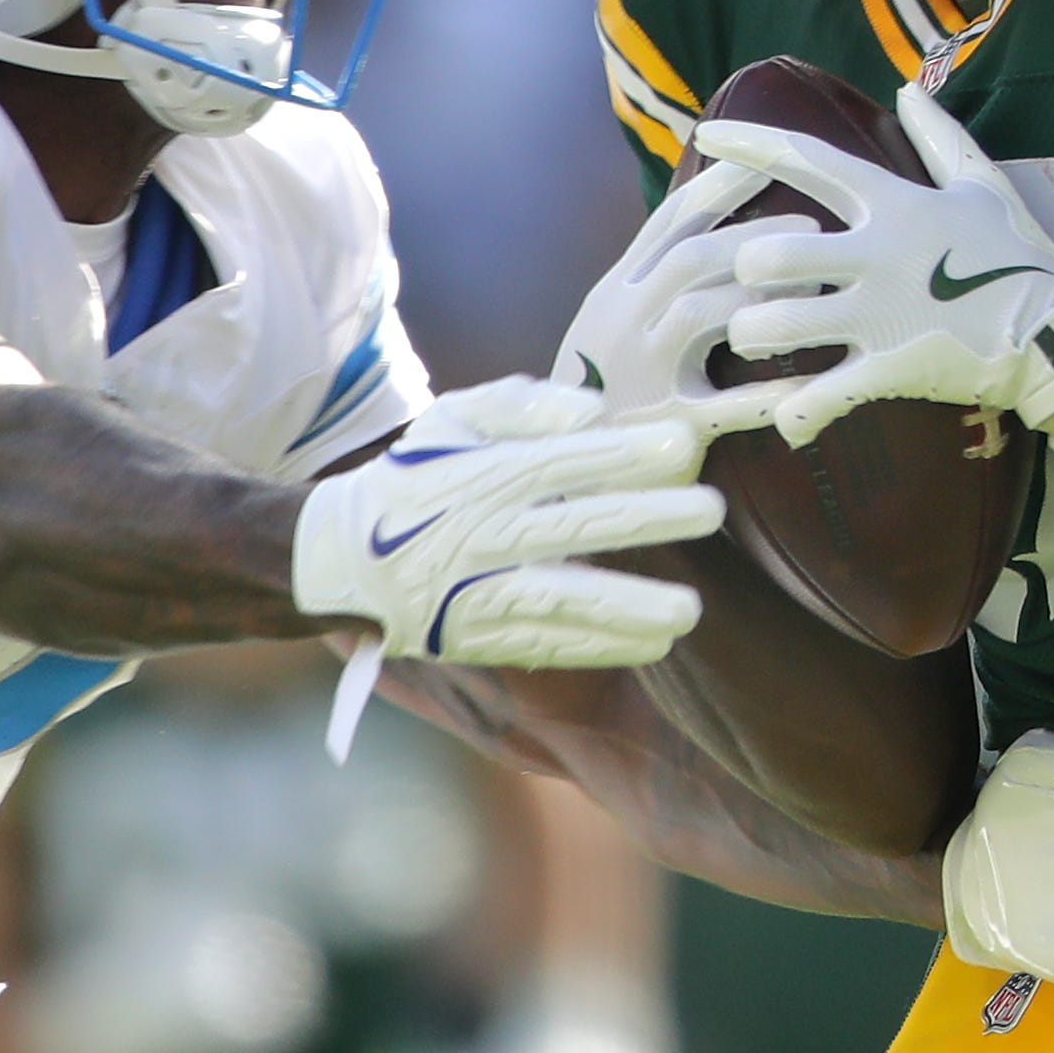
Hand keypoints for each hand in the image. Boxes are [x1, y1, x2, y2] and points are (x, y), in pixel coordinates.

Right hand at [293, 376, 724, 667]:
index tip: (684, 444)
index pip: (562, 461)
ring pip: (563, 601)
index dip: (623, 452)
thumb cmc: (417, 475)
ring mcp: (479, 593)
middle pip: (575, 526)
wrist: (341, 560)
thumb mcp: (454, 418)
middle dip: (648, 519)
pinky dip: (599, 647)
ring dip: (629, 607)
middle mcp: (483, 534)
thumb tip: (595, 409)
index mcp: (483, 475)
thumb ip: (524, 404)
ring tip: (690, 611)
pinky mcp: (479, 638)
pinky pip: (546, 646)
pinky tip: (653, 643)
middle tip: (712, 510)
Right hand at [551, 158, 812, 441]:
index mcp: (613, 294)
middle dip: (754, 237)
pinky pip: (723, 405)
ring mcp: (639, 376)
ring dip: (760, 295)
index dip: (716, 188)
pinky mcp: (663, 428)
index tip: (762, 160)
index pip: (668, 225)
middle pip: (690, 260)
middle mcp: (620, 324)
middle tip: (812, 225)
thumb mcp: (614, 328)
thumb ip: (654, 285)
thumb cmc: (603, 397)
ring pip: (697, 315)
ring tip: (814, 288)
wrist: (558, 477)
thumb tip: (717, 235)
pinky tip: (809, 382)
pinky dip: (767, 393)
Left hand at [698, 85, 1053, 517]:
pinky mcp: (891, 369)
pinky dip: (794, 413)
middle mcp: (878, 256)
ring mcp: (881, 315)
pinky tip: (787, 419)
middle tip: (740, 281)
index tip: (704, 135)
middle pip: (771, 255)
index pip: (809, 162)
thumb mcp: (983, 185)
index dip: (751, 145)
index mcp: (895, 204)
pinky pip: (820, 396)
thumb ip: (939, 136)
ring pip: (777, 325)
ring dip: (751, 334)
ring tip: (751, 339)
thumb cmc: (1017, 255)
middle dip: (740, 269)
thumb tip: (907, 88)